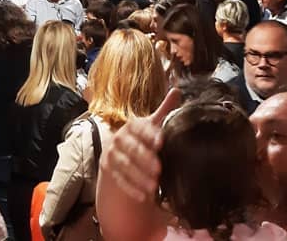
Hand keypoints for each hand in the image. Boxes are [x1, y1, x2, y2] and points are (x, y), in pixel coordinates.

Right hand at [101, 88, 181, 202]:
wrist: (122, 152)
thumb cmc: (143, 137)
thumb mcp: (153, 124)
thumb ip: (165, 110)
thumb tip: (177, 89)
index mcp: (132, 125)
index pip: (139, 127)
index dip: (149, 134)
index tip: (161, 142)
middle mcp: (119, 138)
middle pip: (130, 148)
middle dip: (144, 159)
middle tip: (158, 169)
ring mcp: (112, 154)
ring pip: (124, 165)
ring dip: (138, 176)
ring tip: (153, 186)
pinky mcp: (110, 169)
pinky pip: (119, 179)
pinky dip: (130, 188)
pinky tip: (142, 196)